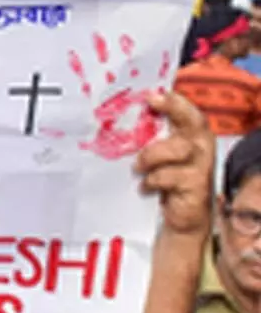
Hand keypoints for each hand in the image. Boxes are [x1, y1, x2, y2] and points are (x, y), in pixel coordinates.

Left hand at [135, 92, 213, 236]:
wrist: (178, 217)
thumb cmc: (162, 181)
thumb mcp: (153, 156)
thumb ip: (145, 137)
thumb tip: (111, 119)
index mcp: (189, 135)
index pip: (187, 111)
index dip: (173, 101)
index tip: (152, 95)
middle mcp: (199, 146)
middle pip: (194, 122)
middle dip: (174, 110)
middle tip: (152, 104)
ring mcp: (201, 167)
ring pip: (180, 148)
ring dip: (152, 154)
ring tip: (137, 166)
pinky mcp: (196, 187)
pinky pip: (171, 176)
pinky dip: (153, 180)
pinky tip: (144, 186)